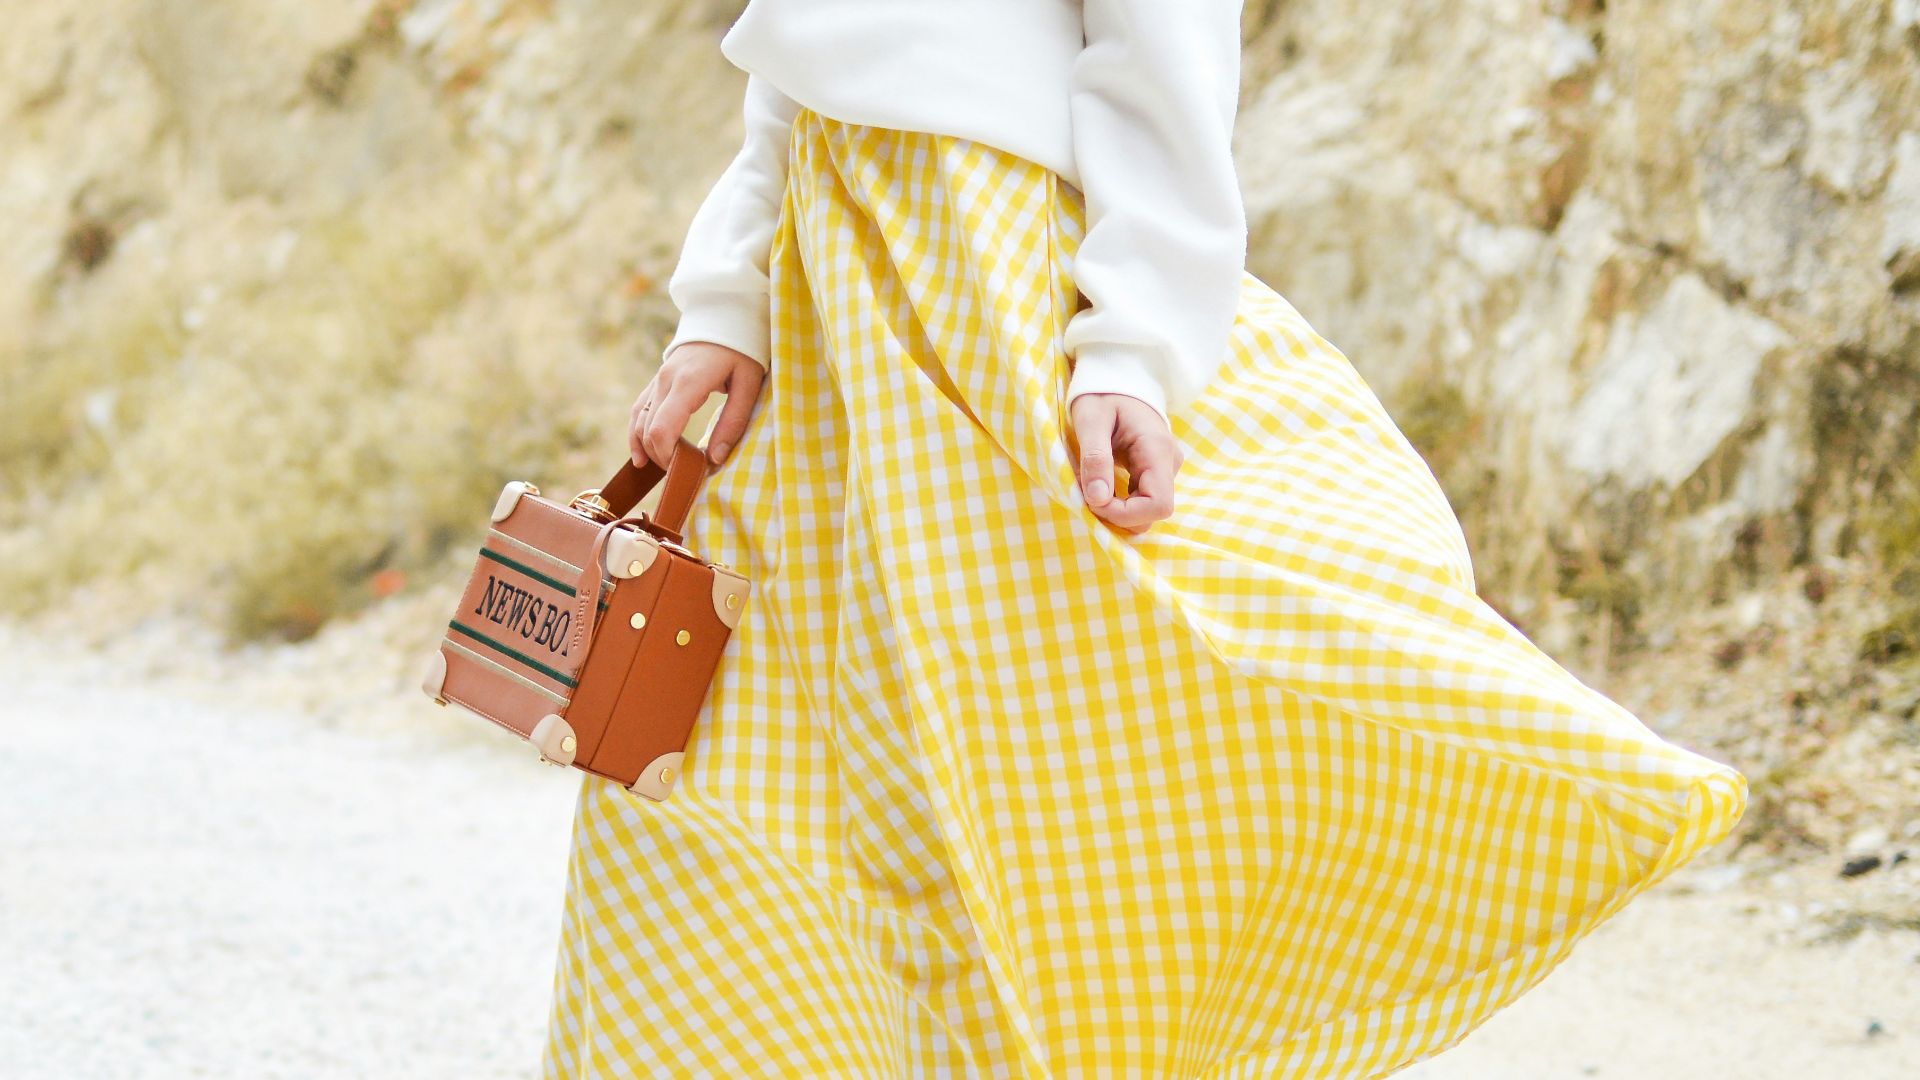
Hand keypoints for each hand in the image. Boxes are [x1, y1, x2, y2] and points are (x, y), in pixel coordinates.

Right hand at [631, 341, 766, 468]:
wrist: (725, 317)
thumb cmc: (742, 351)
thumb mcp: (749, 385)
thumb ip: (733, 423)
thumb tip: (714, 459)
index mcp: (688, 383)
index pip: (661, 429)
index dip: (667, 457)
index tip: (685, 471)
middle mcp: (666, 380)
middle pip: (648, 430)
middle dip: (662, 457)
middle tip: (686, 473)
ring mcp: (658, 378)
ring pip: (638, 420)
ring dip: (647, 448)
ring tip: (664, 470)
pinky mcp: (657, 379)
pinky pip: (639, 409)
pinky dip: (637, 433)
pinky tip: (641, 454)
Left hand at [1070, 393, 1183, 533]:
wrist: (1118, 375)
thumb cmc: (1102, 394)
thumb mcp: (1091, 420)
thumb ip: (1095, 459)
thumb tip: (1097, 500)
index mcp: (1157, 450)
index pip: (1157, 505)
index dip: (1125, 514)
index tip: (1093, 500)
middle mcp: (1169, 463)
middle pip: (1152, 512)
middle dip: (1117, 513)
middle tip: (1085, 492)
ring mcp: (1165, 468)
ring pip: (1146, 509)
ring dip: (1116, 509)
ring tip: (1090, 484)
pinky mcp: (1155, 471)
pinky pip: (1141, 499)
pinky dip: (1118, 501)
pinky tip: (1099, 483)